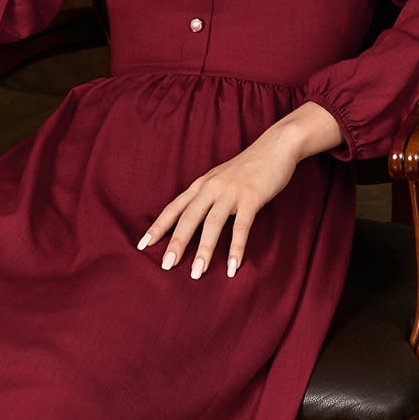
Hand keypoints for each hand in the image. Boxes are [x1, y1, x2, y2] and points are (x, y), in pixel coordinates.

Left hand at [136, 104, 342, 279]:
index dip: (158, 227)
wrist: (276, 146)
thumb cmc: (247, 168)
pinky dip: (235, 248)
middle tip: (166, 265)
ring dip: (204, 250)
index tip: (142, 245)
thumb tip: (192, 221)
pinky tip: (232, 267)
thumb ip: (206, 197)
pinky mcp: (251, 197)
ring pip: (212, 225)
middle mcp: (211, 188)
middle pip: (188, 218)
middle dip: (176, 243)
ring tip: (197, 273)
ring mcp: (231, 192)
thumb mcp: (220, 180)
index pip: (173, 208)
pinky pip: (241, 227)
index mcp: (201, 185)